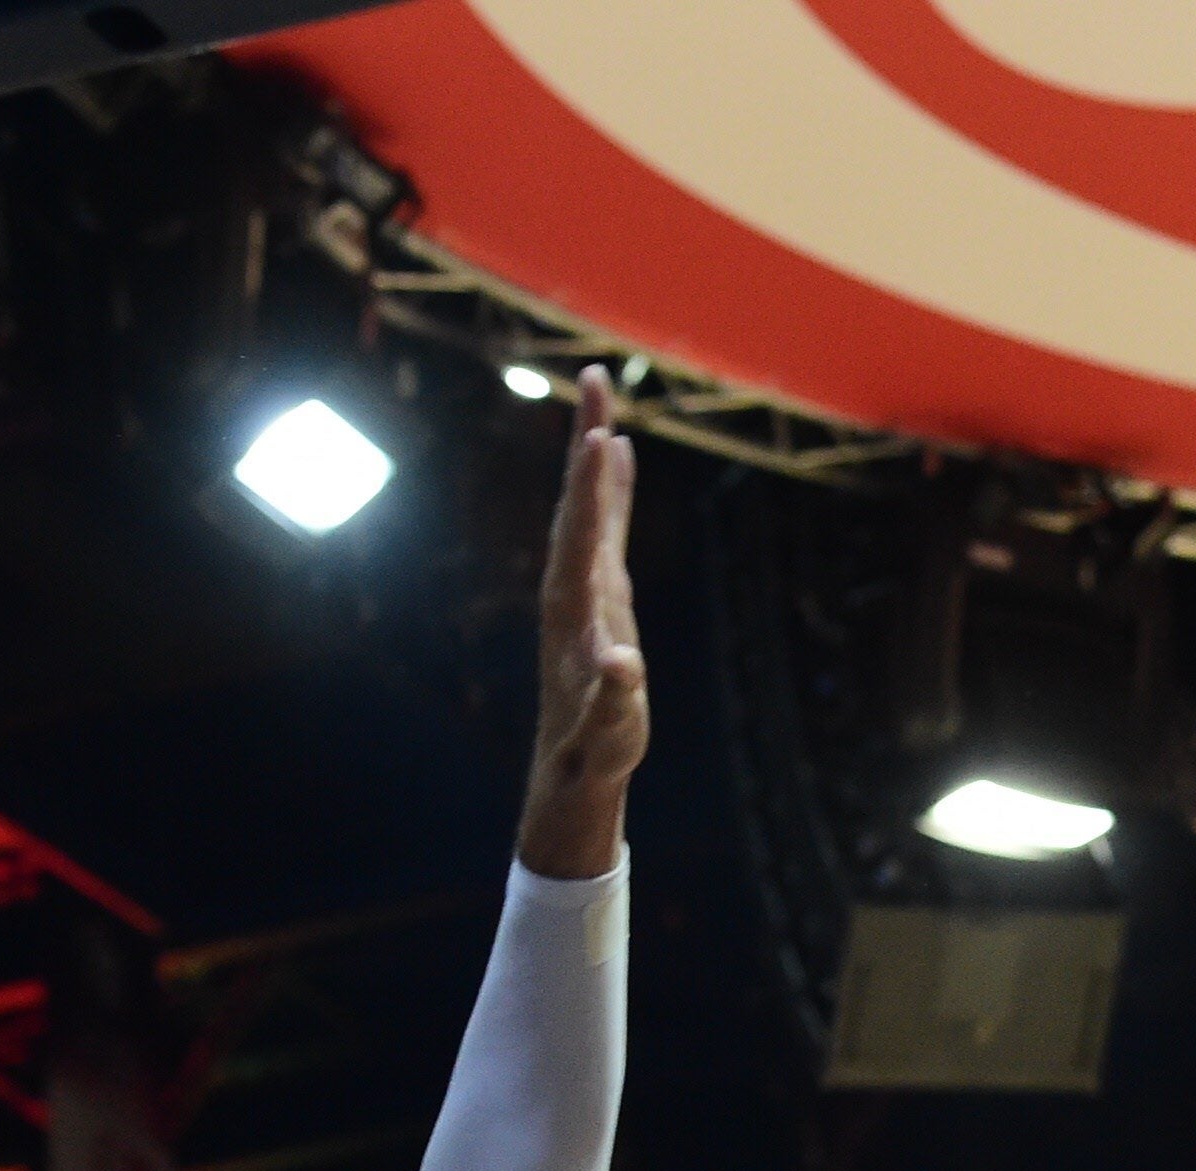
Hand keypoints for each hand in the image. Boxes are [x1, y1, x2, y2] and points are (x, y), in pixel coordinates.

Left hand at [513, 367, 646, 881]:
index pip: (581, 536)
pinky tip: (619, 456)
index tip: (601, 436)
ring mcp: (583, 586)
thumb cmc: (595, 751)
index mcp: (572, 610)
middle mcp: (571, 586)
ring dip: (595, 451)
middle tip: (594, 378)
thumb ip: (617, 700)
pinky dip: (611, 486)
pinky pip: (603, 525)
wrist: (573, 766)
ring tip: (602, 396)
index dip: (592, 488)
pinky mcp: (598, 594)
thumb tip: (624, 665)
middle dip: (587, 440)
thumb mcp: (610, 732)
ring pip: (587, 505)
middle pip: (578, 501)